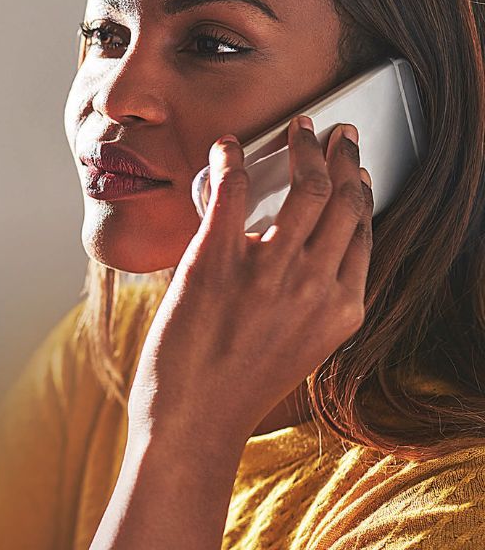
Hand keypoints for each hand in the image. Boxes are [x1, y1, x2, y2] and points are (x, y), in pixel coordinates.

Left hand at [129, 115, 373, 443]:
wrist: (192, 423)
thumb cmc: (238, 389)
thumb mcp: (298, 345)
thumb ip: (308, 298)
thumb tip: (295, 252)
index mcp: (340, 308)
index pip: (363, 231)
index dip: (361, 191)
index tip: (356, 170)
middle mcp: (314, 285)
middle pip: (341, 201)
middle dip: (342, 158)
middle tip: (335, 135)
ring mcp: (266, 273)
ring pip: (303, 189)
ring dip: (302, 148)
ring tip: (298, 130)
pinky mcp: (214, 263)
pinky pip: (232, 192)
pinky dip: (231, 159)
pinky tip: (227, 146)